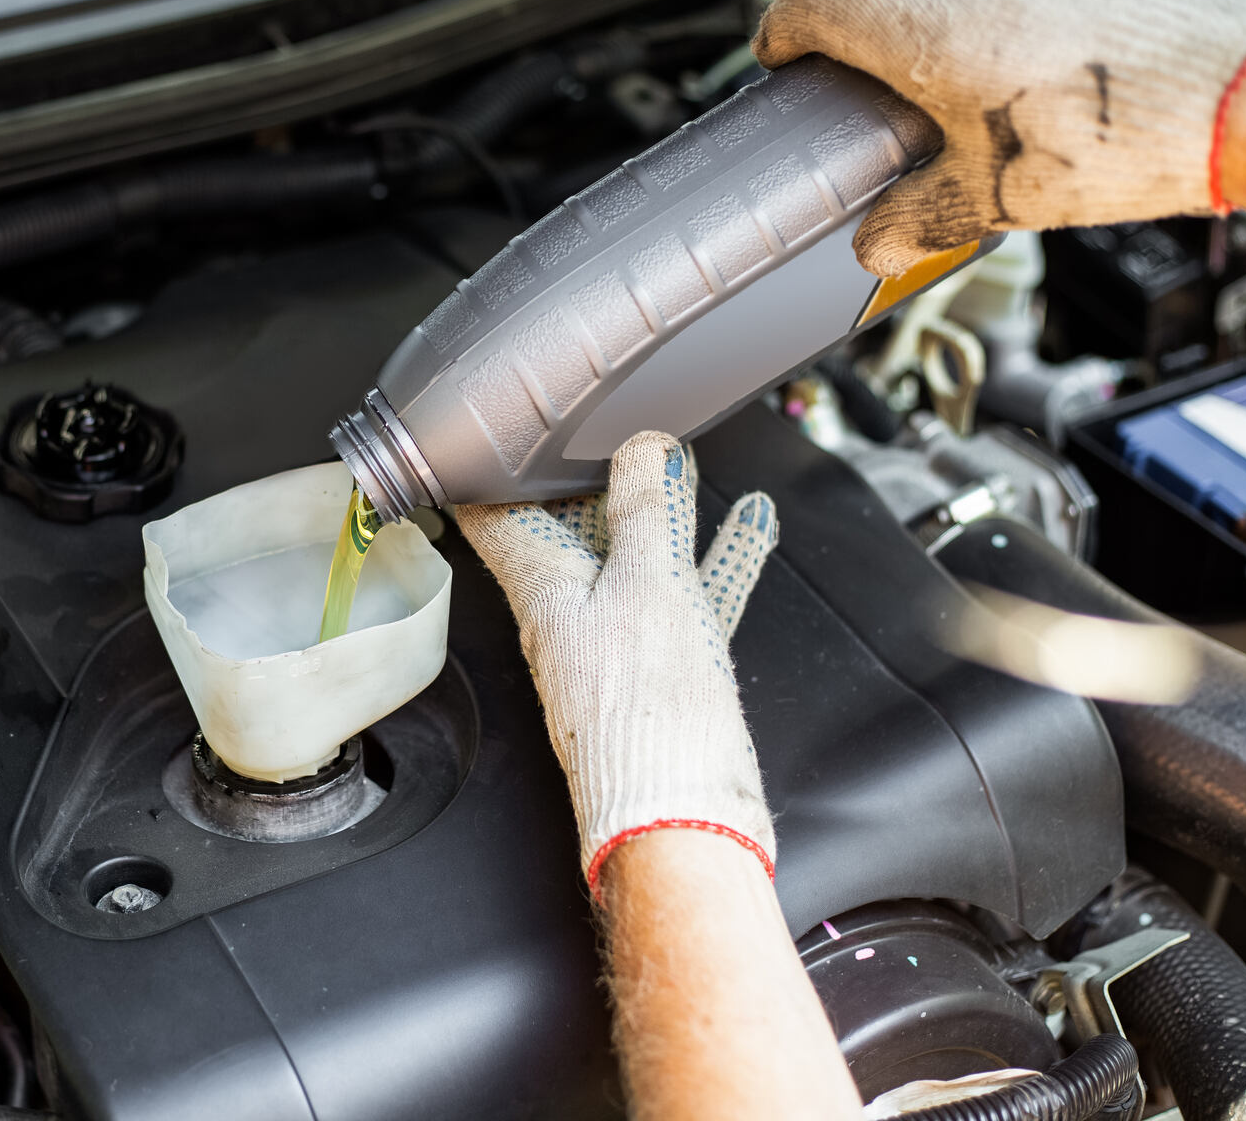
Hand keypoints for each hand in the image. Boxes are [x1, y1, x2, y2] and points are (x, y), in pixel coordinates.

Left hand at [456, 432, 778, 896]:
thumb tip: (642, 448)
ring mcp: (620, 642)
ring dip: (663, 506)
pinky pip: (692, 595)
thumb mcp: (647, 582)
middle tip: (602, 430)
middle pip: (571, 530)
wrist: (683, 817)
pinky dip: (718, 555)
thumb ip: (645, 509)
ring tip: (683, 456)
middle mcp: (572, 615)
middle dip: (590, 476)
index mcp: (543, 591)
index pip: (496, 518)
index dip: (493, 471)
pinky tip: (752, 523)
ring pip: (640, 556)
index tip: (494, 434)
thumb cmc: (647, 713)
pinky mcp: (667, 668)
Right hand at [752, 0, 1245, 274]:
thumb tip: (881, 240)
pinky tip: (995, 30)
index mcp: (913, 22)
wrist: (1229, 90)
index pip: (808, 2)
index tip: (781, 53)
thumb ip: (917, 218)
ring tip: (912, 26)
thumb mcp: (991, 201)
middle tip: (834, 22)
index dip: (782, 31)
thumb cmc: (1117, 137)